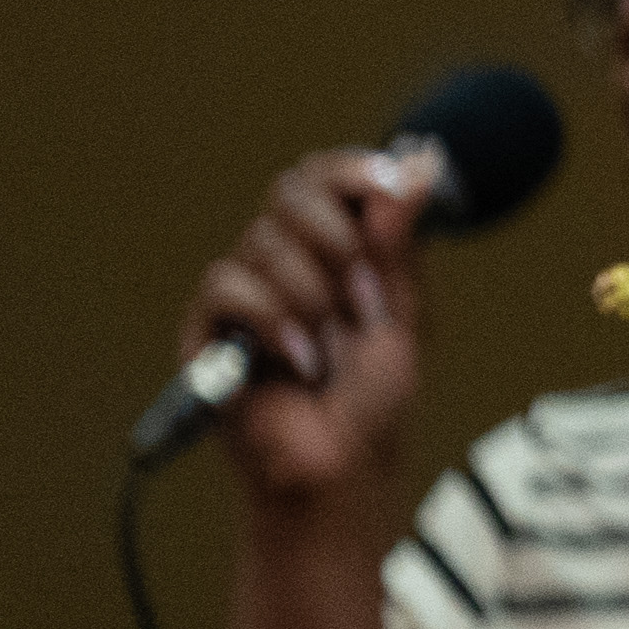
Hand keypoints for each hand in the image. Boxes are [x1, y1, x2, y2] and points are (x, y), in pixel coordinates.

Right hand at [177, 151, 436, 518]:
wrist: (342, 467)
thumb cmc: (375, 398)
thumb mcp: (403, 309)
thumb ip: (401, 239)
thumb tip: (421, 161)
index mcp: (333, 249)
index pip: (324, 176)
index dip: (355, 170)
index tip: (393, 186)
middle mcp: (283, 260)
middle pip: (290, 192)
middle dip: (338, 239)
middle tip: (363, 298)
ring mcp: (242, 293)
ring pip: (263, 241)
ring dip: (314, 295)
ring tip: (332, 347)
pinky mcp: (207, 330)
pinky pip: (227, 285)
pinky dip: (273, 319)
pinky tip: (299, 361)